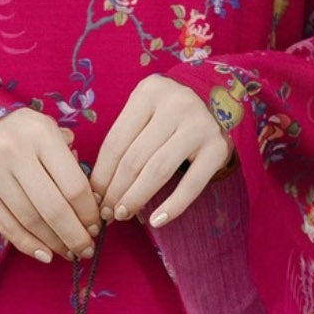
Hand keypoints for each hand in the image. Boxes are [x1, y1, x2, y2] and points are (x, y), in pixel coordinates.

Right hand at [0, 108, 100, 262]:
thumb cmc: (26, 134)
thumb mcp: (52, 133)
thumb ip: (71, 163)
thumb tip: (91, 204)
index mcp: (41, 134)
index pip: (74, 185)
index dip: (88, 214)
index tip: (96, 228)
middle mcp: (13, 151)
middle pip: (53, 208)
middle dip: (74, 236)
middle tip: (86, 250)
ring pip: (30, 220)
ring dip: (54, 243)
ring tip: (69, 252)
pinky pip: (5, 226)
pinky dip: (28, 245)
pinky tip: (45, 254)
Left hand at [90, 76, 233, 229]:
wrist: (219, 99)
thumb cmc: (170, 110)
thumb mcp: (146, 108)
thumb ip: (126, 136)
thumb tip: (100, 185)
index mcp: (149, 93)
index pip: (116, 142)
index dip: (102, 174)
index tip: (94, 197)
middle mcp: (176, 105)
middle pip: (135, 158)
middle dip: (116, 190)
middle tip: (107, 212)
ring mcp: (199, 126)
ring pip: (158, 171)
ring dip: (136, 198)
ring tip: (123, 214)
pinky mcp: (218, 148)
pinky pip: (191, 184)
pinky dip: (173, 206)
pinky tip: (156, 220)